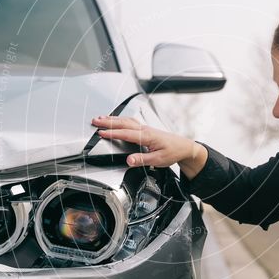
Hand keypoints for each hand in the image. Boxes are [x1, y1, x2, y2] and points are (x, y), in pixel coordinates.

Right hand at [91, 115, 207, 176]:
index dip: (112, 133)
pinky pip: (130, 121)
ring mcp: (145, 128)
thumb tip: (129, 160)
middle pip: (123, 123)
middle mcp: (145, 130)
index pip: (125, 133)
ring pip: (126, 120)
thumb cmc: (173, 152)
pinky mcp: (146, 129)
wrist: (184, 147)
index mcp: (147, 136)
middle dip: (108, 122)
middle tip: (95, 121)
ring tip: (101, 118)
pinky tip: (116, 120)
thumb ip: (142, 160)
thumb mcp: (158, 160)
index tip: (101, 133)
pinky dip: (120, 120)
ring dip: (113, 119)